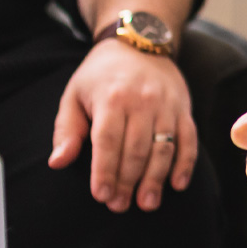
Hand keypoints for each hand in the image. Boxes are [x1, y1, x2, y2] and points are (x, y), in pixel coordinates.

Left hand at [51, 41, 196, 211]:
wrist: (138, 42)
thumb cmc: (100, 75)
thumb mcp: (74, 94)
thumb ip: (66, 130)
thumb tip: (58, 162)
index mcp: (111, 97)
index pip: (108, 141)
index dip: (105, 171)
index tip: (101, 196)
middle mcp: (141, 100)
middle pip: (136, 149)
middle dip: (127, 181)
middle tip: (119, 206)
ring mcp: (166, 105)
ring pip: (163, 148)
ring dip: (156, 179)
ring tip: (147, 203)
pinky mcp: (183, 109)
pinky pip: (189, 139)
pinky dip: (185, 164)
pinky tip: (177, 185)